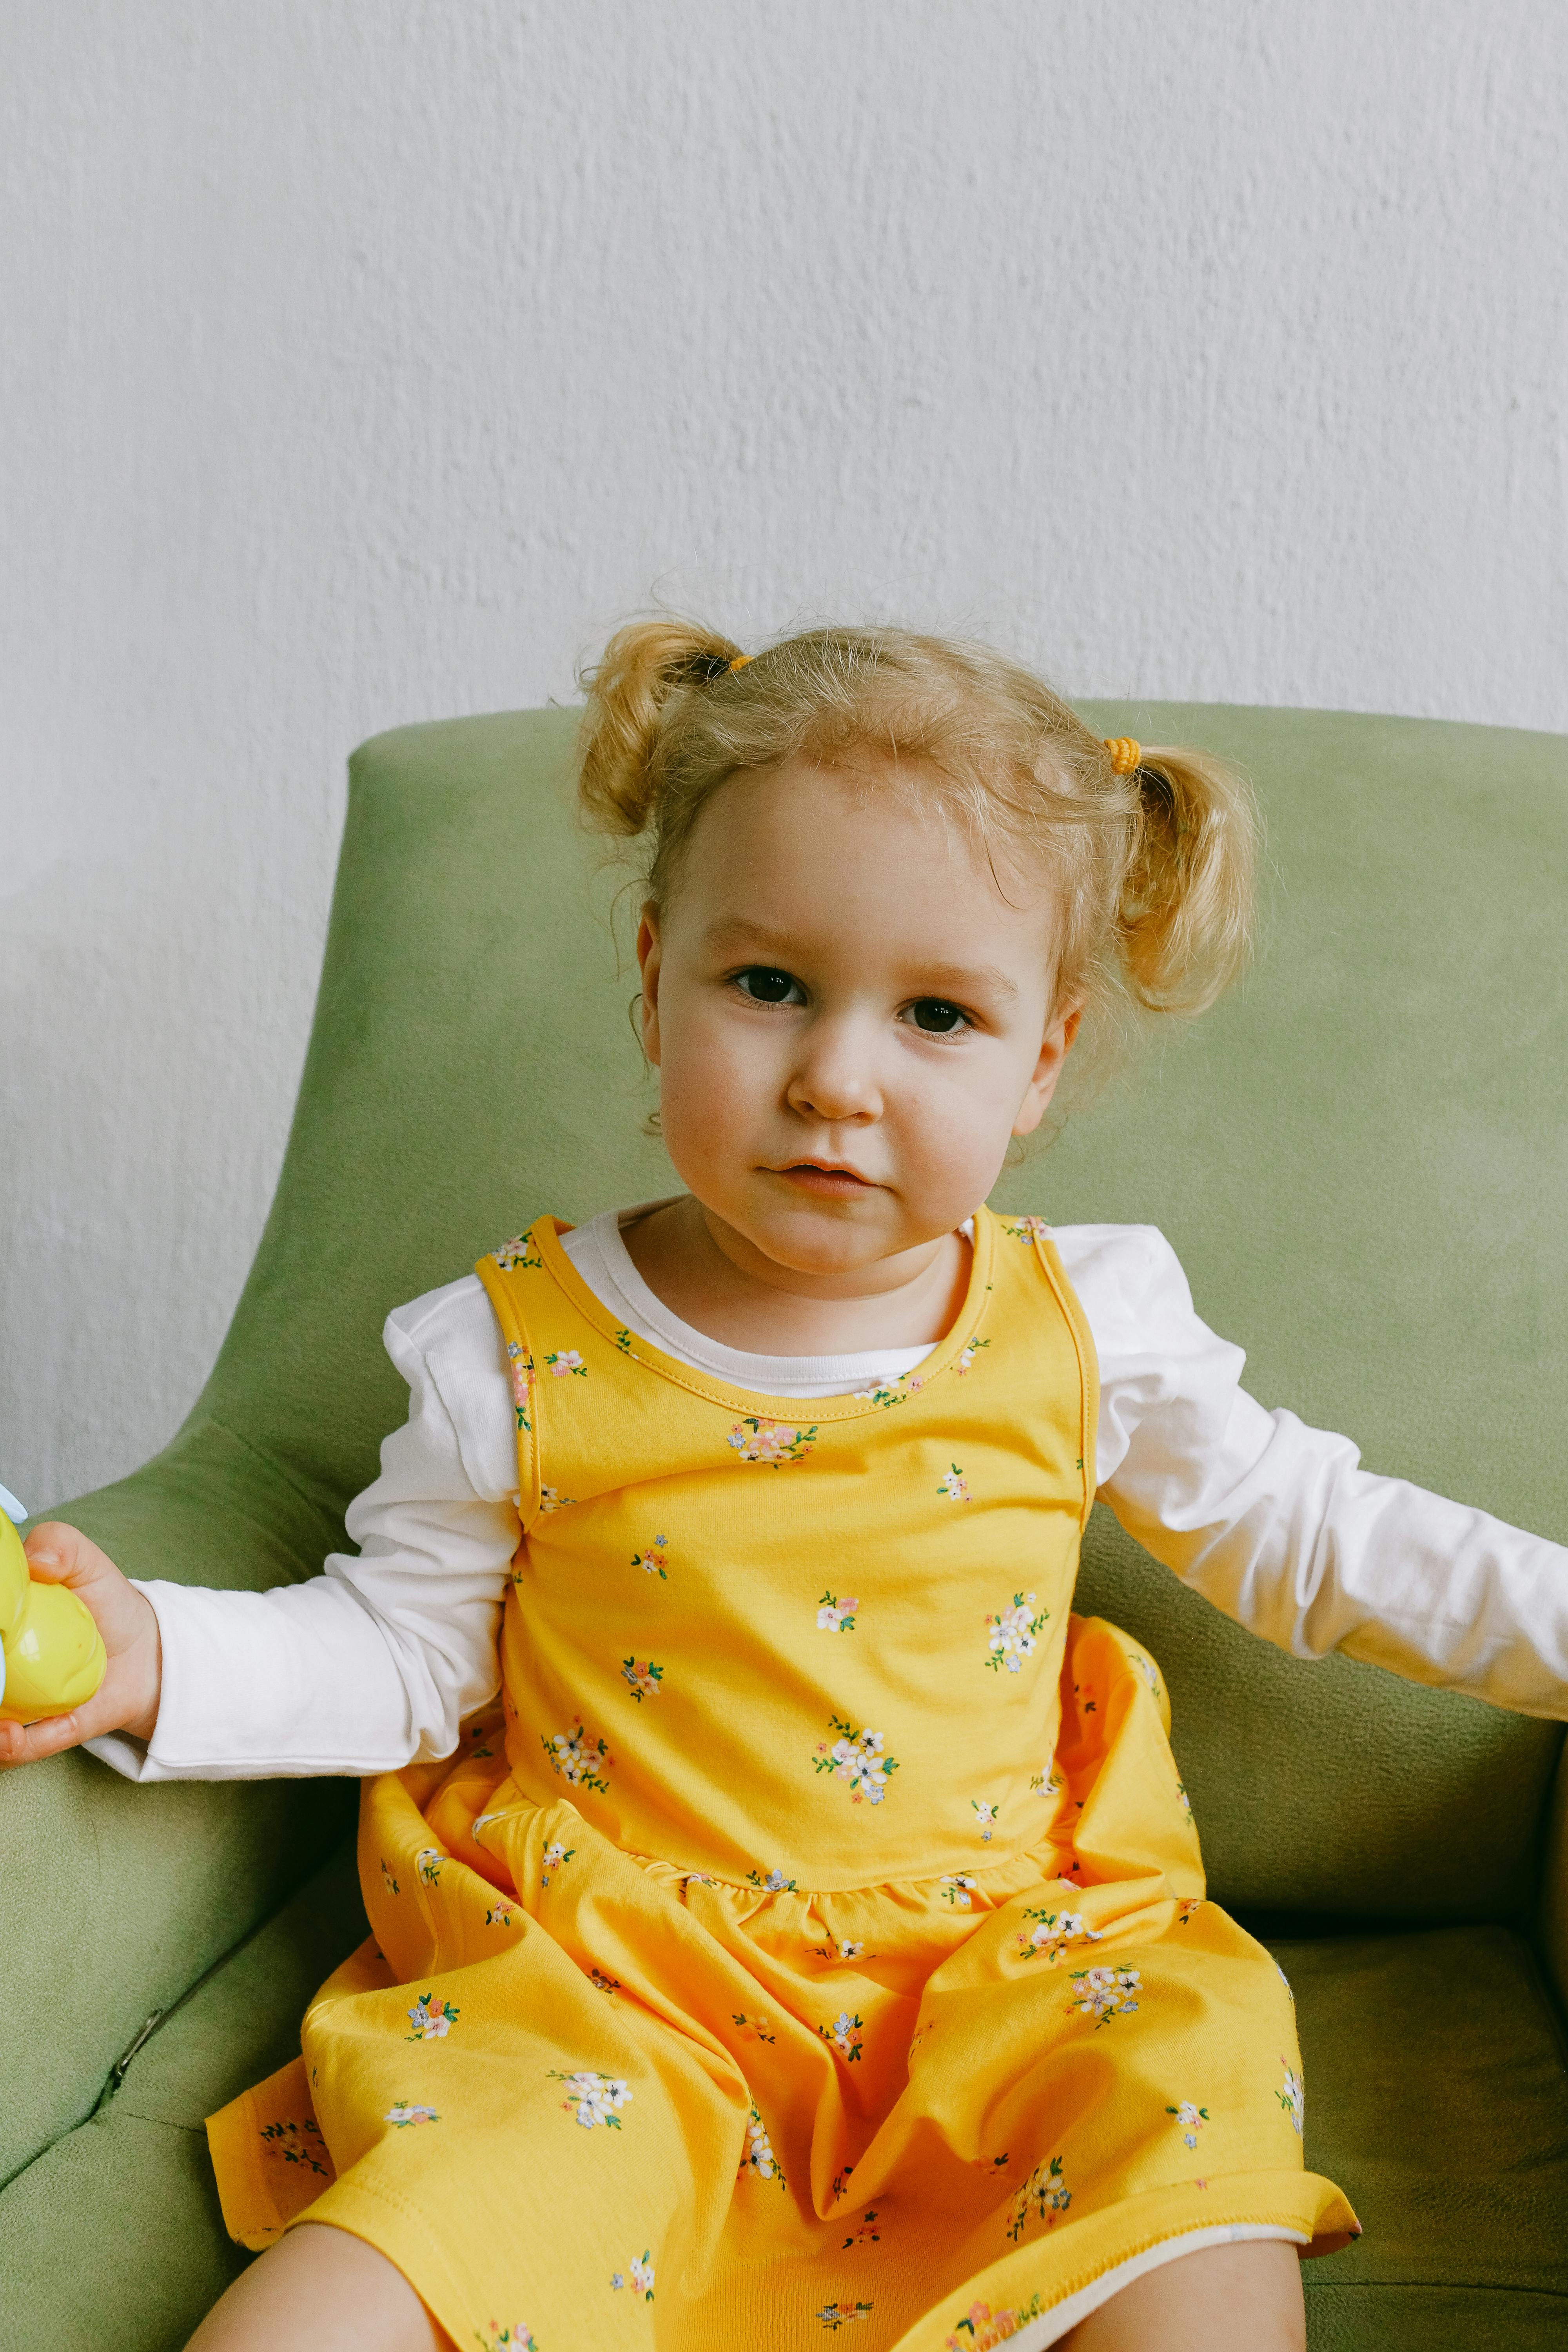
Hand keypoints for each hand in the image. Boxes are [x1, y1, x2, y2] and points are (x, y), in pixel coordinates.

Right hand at [0, 1523, 162, 1767]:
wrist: (147, 1648)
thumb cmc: (104, 1602)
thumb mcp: (87, 1563)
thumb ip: (60, 1546)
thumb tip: (35, 1563)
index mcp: (1, 1629)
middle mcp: (2, 1670)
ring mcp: (19, 1705)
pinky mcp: (48, 1731)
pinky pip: (24, 1746)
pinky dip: (14, 1746)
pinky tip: (10, 1737)